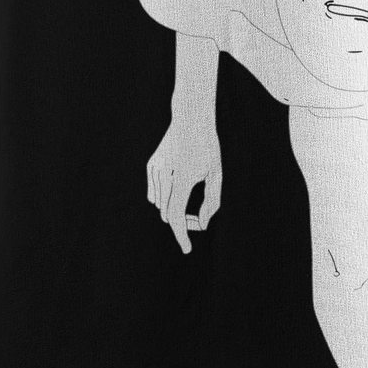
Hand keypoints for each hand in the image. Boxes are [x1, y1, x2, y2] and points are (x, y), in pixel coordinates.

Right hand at [146, 116, 222, 255]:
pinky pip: (155, 193)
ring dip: (174, 210)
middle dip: (183, 222)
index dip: (182, 235)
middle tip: (199, 221)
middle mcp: (166, 174)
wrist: (190, 118)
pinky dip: (165, 199)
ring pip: (160, 205)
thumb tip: (203, 224)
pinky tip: (179, 189)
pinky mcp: (151, 165)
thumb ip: (212, 201)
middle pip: (168, 213)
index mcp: (184, 178)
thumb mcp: (216, 174)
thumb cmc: (208, 146)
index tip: (187, 249)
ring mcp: (155, 169)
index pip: (177, 216)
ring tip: (192, 206)